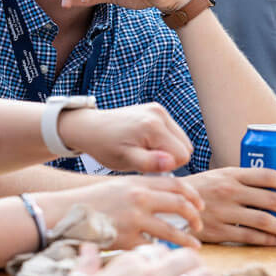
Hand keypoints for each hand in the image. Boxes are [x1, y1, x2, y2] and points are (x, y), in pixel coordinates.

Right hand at [50, 175, 204, 248]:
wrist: (62, 214)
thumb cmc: (89, 202)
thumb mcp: (116, 186)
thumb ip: (141, 189)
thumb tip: (167, 198)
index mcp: (137, 182)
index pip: (177, 184)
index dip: (192, 195)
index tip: (199, 205)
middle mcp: (139, 198)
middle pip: (180, 205)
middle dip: (194, 217)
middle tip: (199, 225)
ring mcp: (134, 219)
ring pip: (172, 230)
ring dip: (187, 239)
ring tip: (193, 246)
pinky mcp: (127, 239)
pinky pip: (153, 247)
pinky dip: (162, 253)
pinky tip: (166, 257)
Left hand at [58, 103, 192, 172]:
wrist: (90, 128)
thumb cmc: (105, 146)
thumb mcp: (125, 159)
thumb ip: (149, 162)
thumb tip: (171, 162)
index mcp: (153, 126)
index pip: (182, 156)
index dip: (167, 166)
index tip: (147, 164)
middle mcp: (159, 113)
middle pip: (185, 147)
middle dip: (168, 157)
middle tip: (143, 158)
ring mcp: (158, 109)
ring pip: (181, 140)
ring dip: (166, 149)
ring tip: (142, 150)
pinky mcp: (156, 109)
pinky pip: (173, 131)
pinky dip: (163, 140)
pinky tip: (144, 142)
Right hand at [184, 167, 275, 244]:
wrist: (169, 206)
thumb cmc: (199, 192)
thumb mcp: (218, 177)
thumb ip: (242, 181)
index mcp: (231, 174)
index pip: (268, 176)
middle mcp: (229, 191)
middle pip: (272, 200)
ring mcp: (224, 211)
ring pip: (264, 221)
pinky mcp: (218, 231)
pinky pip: (250, 237)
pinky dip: (268, 240)